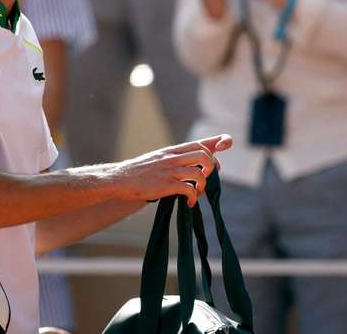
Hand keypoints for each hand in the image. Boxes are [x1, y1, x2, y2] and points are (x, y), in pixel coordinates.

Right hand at [111, 135, 232, 206]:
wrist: (118, 179)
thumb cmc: (138, 172)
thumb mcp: (157, 159)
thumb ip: (173, 160)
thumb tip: (191, 166)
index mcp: (171, 151)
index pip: (199, 142)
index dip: (217, 142)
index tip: (227, 144)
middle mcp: (171, 158)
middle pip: (204, 155)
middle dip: (212, 167)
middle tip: (207, 178)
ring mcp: (168, 170)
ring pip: (199, 172)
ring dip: (204, 185)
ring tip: (197, 192)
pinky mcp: (165, 185)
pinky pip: (189, 189)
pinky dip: (194, 197)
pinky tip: (189, 203)